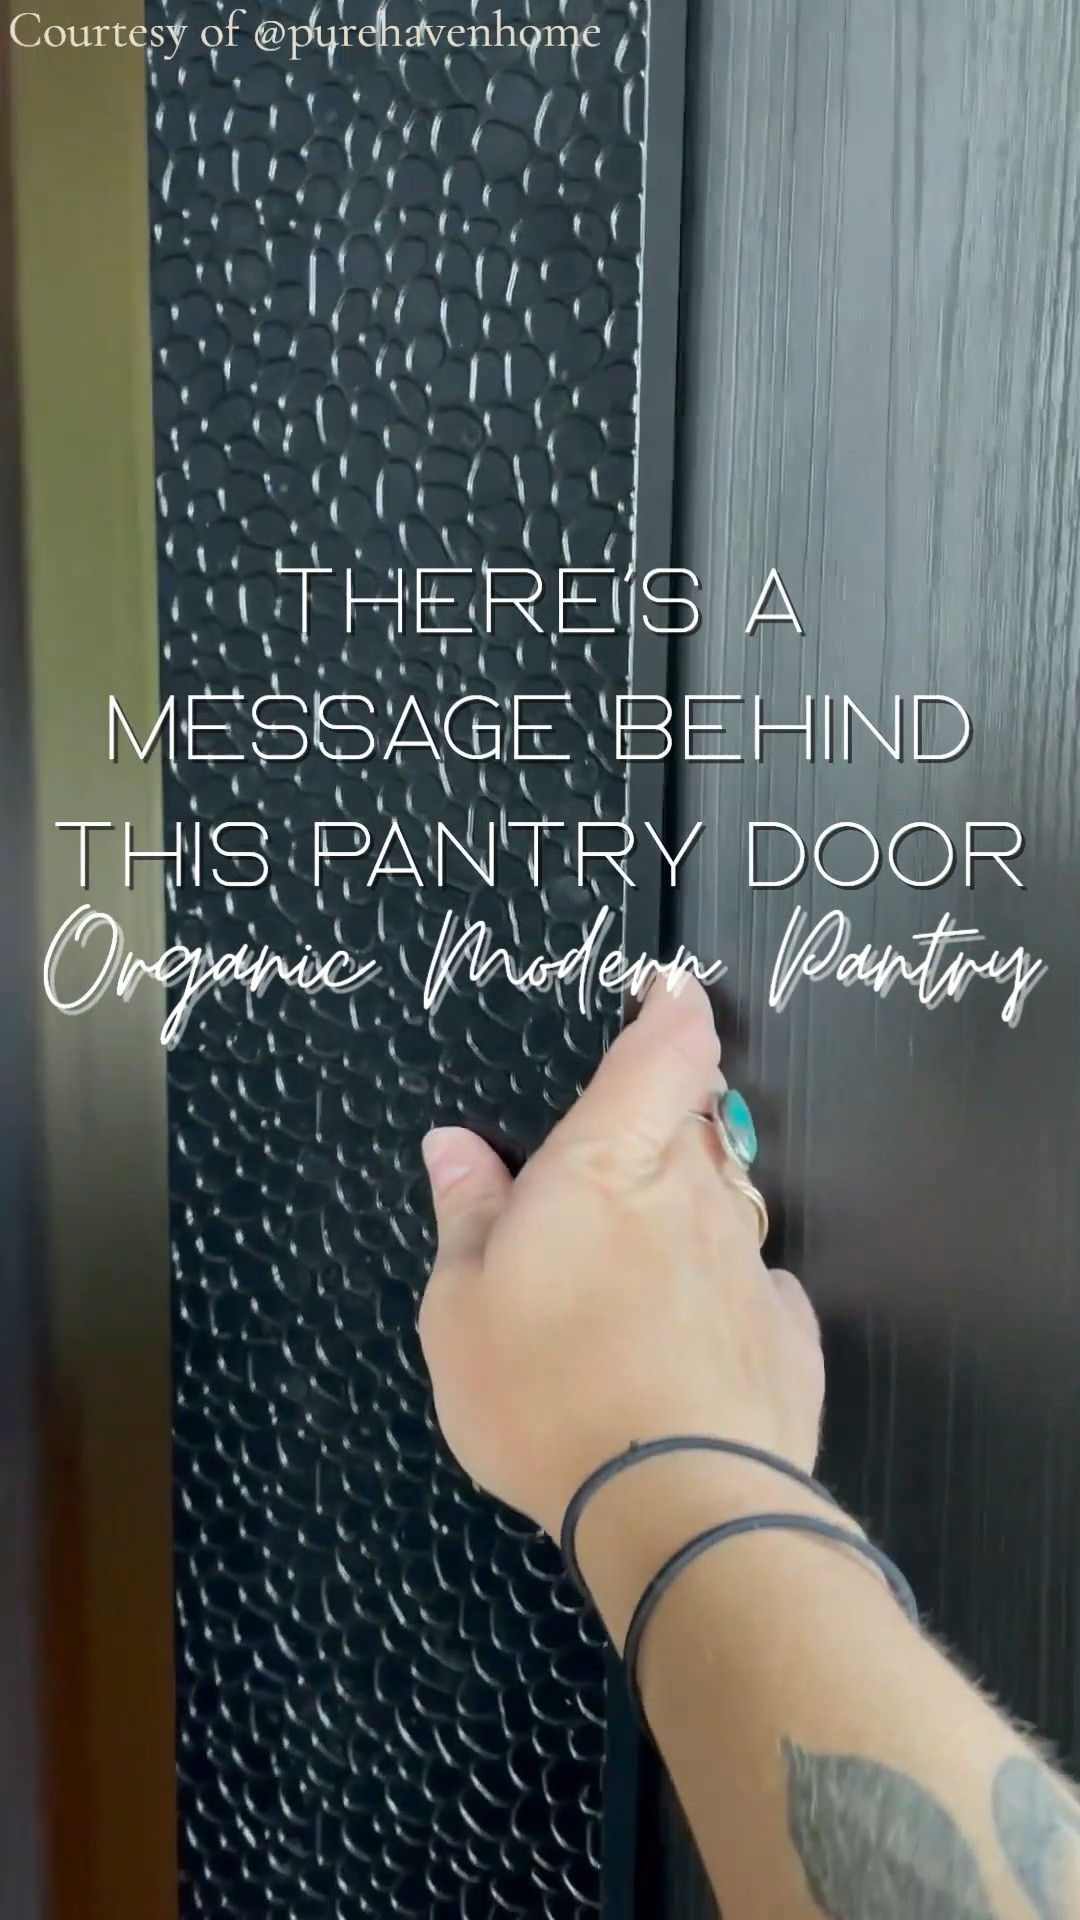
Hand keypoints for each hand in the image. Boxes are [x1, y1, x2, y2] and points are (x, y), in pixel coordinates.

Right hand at [418, 976, 824, 1541]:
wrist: (678, 1506)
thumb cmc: (544, 1391)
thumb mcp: (461, 1308)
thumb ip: (467, 1215)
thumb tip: (454, 1144)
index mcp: (607, 1162)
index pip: (664, 1051)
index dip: (673, 1011)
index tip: (669, 991)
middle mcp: (691, 1193)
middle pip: (694, 1121)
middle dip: (666, 1118)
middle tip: (613, 1156)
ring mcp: (748, 1262)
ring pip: (723, 1203)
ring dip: (687, 1212)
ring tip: (634, 1270)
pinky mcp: (787, 1334)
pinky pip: (751, 1287)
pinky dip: (721, 1294)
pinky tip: (688, 1341)